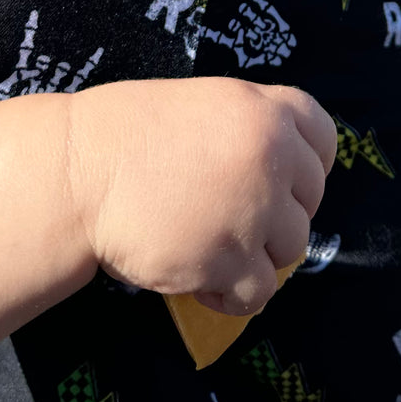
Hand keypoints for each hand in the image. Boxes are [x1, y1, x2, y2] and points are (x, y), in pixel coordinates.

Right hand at [66, 78, 336, 316]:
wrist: (76, 174)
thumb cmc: (126, 135)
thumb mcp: (202, 107)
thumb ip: (249, 131)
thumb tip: (284, 174)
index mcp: (263, 108)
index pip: (324, 138)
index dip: (307, 165)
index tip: (283, 181)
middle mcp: (270, 154)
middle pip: (310, 199)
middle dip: (277, 214)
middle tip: (232, 219)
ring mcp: (254, 209)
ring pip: (291, 248)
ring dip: (255, 255)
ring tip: (209, 249)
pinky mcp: (230, 259)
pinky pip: (259, 292)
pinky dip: (232, 294)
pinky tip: (200, 279)